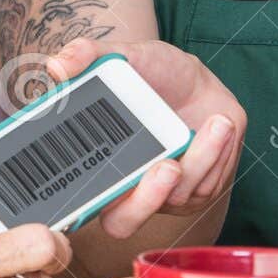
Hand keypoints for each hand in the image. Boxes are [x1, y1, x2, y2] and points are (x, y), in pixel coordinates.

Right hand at [43, 38, 245, 239]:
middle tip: (166, 167)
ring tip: (217, 122)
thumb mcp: (123, 54)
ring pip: (176, 196)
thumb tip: (56, 66)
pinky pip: (206, 184)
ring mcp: (164, 194)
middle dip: (146, 198)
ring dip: (200, 159)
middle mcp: (126, 189)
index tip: (99, 184)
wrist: (196, 79)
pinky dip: (217, 153)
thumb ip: (88, 55)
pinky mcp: (198, 189)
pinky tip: (222, 124)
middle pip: (123, 223)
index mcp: (96, 166)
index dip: (80, 208)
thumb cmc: (152, 73)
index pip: (77, 206)